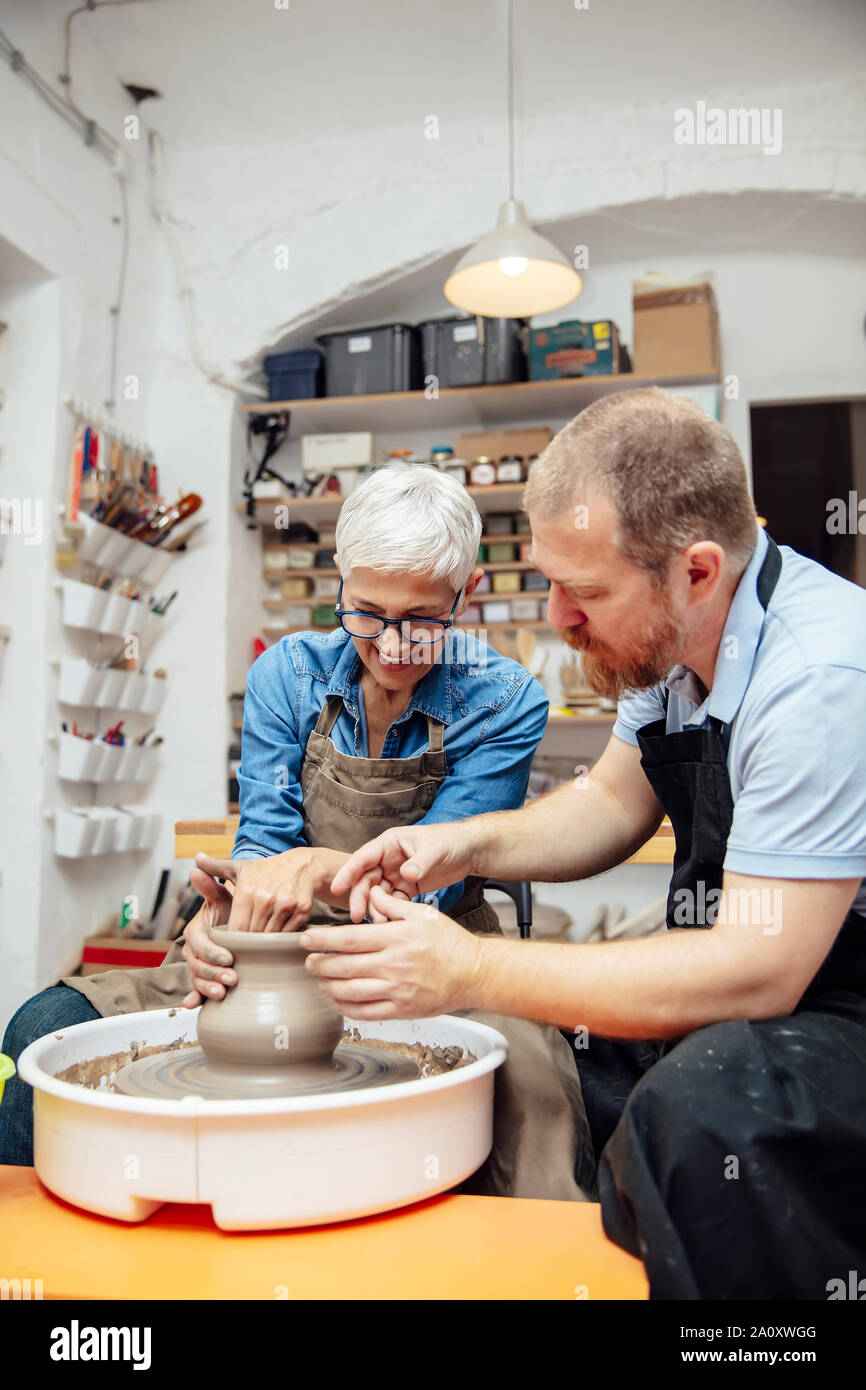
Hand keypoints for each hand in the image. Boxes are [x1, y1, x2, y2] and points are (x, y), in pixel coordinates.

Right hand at [181, 863, 236, 1007]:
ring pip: (197, 979)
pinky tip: (194, 1005)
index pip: (199, 944)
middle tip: (232, 979)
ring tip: (224, 994)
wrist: (239, 922)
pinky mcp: (206, 979)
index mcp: (195, 931)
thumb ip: (210, 886)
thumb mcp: (223, 897)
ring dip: (208, 988)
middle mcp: (193, 950)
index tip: (229, 957)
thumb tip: (197, 867)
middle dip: (213, 973)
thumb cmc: (231, 909)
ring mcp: (199, 966)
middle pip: (197, 965)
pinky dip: (195, 998)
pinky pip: (197, 990)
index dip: (211, 952)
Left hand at [194, 848, 334, 933]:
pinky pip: (287, 934)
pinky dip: (281, 938)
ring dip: (265, 943)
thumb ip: (215, 867)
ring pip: (270, 937)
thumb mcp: (240, 867)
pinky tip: (277, 936)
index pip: (236, 928)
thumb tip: (197, 858)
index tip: (233, 944)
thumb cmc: (266, 870)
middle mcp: (266, 898)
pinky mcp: (302, 911)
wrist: (301, 865)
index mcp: (247, 890)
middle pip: (252, 935)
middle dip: (249, 944)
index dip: (234, 939)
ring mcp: (285, 905)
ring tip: (260, 945)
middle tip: (246, 949)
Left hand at [300, 883, 482, 1019]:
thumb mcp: (423, 914)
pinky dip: (347, 1009)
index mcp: (396, 938)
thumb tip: (373, 892)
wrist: (475, 973)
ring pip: (350, 992)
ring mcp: (397, 990)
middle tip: (307, 962)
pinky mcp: (402, 1010)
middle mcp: (394, 965)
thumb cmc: (450, 943)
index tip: (307, 940)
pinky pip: (366, 1012)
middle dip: (320, 965)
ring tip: (320, 981)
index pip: (349, 938)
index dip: (323, 940)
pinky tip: (339, 1002)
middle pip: (344, 966)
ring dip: (329, 987)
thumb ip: (394, 905)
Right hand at [328, 824, 474, 922]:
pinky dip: (389, 912)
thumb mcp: (435, 849)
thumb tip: (406, 874)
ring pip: (376, 894)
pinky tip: (389, 923)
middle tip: (357, 915)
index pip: (362, 858)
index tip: (336, 888)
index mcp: (389, 843)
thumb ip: (420, 862)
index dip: (348, 872)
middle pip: (365, 879)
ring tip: (378, 923)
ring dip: (374, 908)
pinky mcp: (406, 888)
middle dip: (359, 897)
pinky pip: (392, 902)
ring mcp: (395, 875)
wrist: (469, 851)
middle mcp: (388, 859)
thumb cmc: (450, 841)